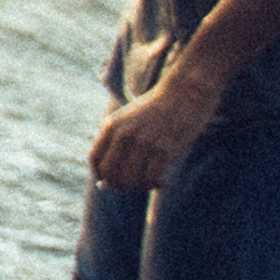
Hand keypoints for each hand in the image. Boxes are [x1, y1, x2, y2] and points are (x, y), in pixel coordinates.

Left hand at [91, 77, 218, 192]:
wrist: (185, 92)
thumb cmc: (157, 110)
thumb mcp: (129, 120)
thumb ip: (117, 144)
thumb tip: (106, 180)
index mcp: (111, 125)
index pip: (95, 160)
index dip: (101, 176)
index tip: (111, 181)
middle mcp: (124, 134)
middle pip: (110, 174)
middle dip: (120, 186)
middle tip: (133, 186)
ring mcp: (144, 142)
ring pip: (130, 180)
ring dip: (141, 187)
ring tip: (152, 182)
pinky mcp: (164, 149)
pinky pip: (152, 178)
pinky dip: (156, 184)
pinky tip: (164, 181)